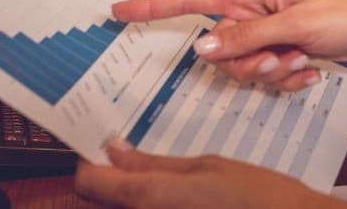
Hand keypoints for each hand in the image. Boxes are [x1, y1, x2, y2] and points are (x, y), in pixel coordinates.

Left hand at [74, 138, 345, 208]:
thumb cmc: (256, 195)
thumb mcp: (207, 166)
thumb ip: (155, 163)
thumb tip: (115, 150)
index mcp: (149, 197)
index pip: (89, 182)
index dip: (90, 160)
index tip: (99, 144)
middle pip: (103, 199)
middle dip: (111, 177)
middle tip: (131, 152)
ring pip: (125, 207)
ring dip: (133, 191)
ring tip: (163, 172)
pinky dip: (155, 201)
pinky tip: (180, 193)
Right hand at [113, 0, 346, 89]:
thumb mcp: (294, 25)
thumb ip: (245, 37)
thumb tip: (203, 46)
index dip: (153, 6)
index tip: (119, 10)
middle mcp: (254, 9)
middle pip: (218, 49)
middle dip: (247, 62)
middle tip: (281, 55)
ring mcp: (268, 31)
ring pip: (242, 68)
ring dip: (272, 71)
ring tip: (302, 56)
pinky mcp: (282, 50)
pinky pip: (266, 77)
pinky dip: (288, 77)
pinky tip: (311, 67)